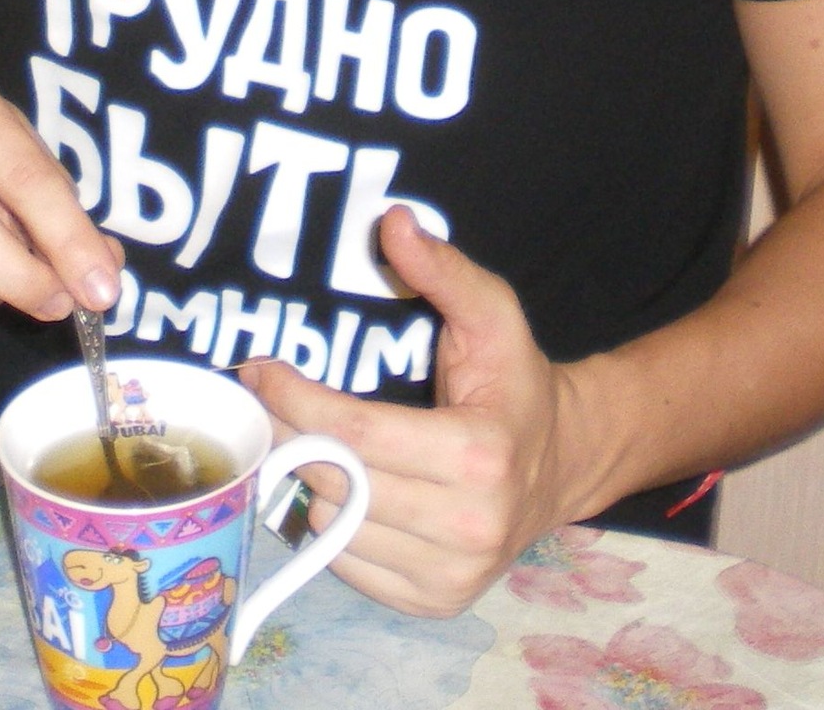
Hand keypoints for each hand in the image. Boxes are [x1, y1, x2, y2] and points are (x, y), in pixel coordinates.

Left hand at [239, 207, 595, 616]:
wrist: (564, 462)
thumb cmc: (515, 382)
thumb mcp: (491, 313)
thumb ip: (442, 269)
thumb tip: (393, 222)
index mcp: (479, 455)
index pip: (357, 434)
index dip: (296, 399)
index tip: (258, 369)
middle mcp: (468, 525)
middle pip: (337, 481)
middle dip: (290, 433)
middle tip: (262, 399)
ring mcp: (452, 574)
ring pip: (334, 527)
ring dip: (308, 479)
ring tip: (302, 438)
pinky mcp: (435, 601)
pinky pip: (349, 565)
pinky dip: (333, 523)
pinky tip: (340, 485)